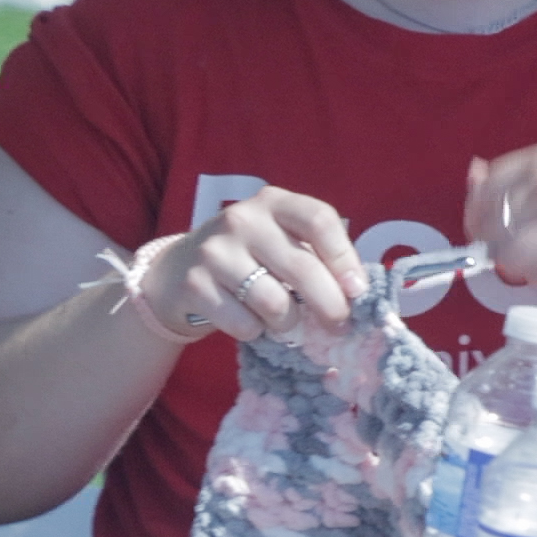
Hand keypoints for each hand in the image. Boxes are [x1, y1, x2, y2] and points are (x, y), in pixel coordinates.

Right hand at [135, 188, 364, 345]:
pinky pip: (244, 324)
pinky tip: (250, 322)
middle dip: (329, 305)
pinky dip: (255, 333)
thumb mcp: (280, 242)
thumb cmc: (248, 259)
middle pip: (302, 268)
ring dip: (287, 324)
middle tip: (337, 325)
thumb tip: (358, 295)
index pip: (319, 220)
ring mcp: (215, 251)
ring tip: (283, 322)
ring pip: (274, 303)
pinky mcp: (194, 285)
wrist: (178, 271)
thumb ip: (316, 257)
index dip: (344, 259)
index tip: (357, 291)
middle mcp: (242, 219)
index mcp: (273, 202)